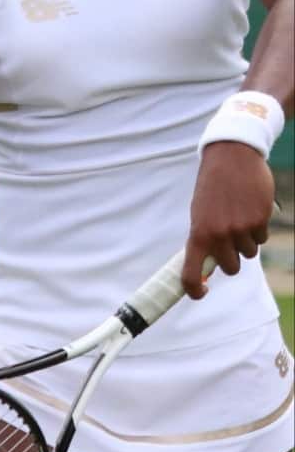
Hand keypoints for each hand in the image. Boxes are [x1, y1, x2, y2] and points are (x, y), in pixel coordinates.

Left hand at [182, 140, 274, 298]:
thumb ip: (204, 238)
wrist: (230, 157)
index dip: (193, 289)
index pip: (191, 272)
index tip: (200, 293)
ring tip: (237, 216)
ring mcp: (240, 229)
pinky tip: (250, 209)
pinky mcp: (260, 221)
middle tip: (228, 238)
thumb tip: (208, 266)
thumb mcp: (199, 213)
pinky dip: (258, 229)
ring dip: (245, 241)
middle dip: (231, 258)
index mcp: (198, 234)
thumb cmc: (211, 187)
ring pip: (248, 253)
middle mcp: (218, 235)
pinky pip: (262, 238)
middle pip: (231, 268)